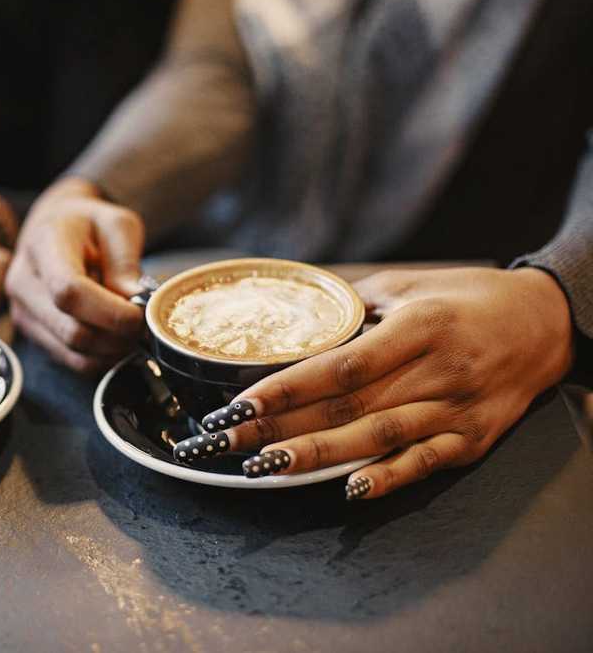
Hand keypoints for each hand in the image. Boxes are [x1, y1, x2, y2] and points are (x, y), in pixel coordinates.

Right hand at [5, 177, 144, 373]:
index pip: (68, 291)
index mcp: (43, 244)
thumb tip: (134, 301)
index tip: (140, 314)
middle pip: (71, 330)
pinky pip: (69, 360)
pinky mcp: (30, 332)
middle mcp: (23, 281)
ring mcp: (22, 310)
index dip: (109, 312)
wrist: (55, 227)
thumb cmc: (88, 224)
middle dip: (116, 336)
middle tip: (144, 325)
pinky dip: (99, 358)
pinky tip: (114, 337)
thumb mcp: (117, 224)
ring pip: (71, 352)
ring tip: (131, 330)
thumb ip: (125, 261)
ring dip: (111, 350)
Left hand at [195, 267, 573, 497]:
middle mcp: (437, 372)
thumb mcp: (410, 286)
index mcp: (418, 327)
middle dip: (279, 427)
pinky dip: (387, 478)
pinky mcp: (472, 441)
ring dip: (316, 456)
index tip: (239, 404)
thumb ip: (354, 304)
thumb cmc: (469, 298)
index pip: (340, 366)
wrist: (549, 323)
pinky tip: (350, 489)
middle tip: (227, 442)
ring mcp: (456, 410)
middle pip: (345, 407)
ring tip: (266, 466)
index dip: (285, 388)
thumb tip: (296, 317)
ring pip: (376, 438)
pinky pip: (423, 463)